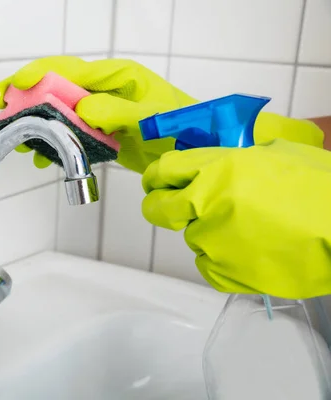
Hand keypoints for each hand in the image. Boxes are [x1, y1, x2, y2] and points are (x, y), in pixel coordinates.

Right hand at [0, 56, 324, 172]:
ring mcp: (99, 113)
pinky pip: (70, 135)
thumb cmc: (183, 123)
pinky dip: (54, 144)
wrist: (198, 147)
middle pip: (55, 88)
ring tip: (17, 138)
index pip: (69, 70)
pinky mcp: (100, 135)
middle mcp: (102, 91)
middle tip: (0, 104)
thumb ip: (119, 112)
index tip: (14, 86)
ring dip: (36, 124)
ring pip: (58, 114)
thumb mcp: (153, 116)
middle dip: (26, 95)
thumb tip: (84, 109)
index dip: (38, 75)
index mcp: (115, 77)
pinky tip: (41, 156)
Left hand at [142, 139, 330, 298]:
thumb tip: (207, 164)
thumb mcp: (272, 154)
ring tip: (247, 230)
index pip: (163, 171)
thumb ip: (230, 159)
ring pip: (190, 237)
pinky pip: (207, 265)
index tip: (156, 183)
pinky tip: (249, 250)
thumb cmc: (318, 189)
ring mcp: (212, 241)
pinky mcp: (223, 273)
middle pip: (158, 208)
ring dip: (208, 233)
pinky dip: (221, 259)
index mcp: (216, 169)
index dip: (156, 178)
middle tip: (170, 207)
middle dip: (159, 206)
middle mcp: (205, 204)